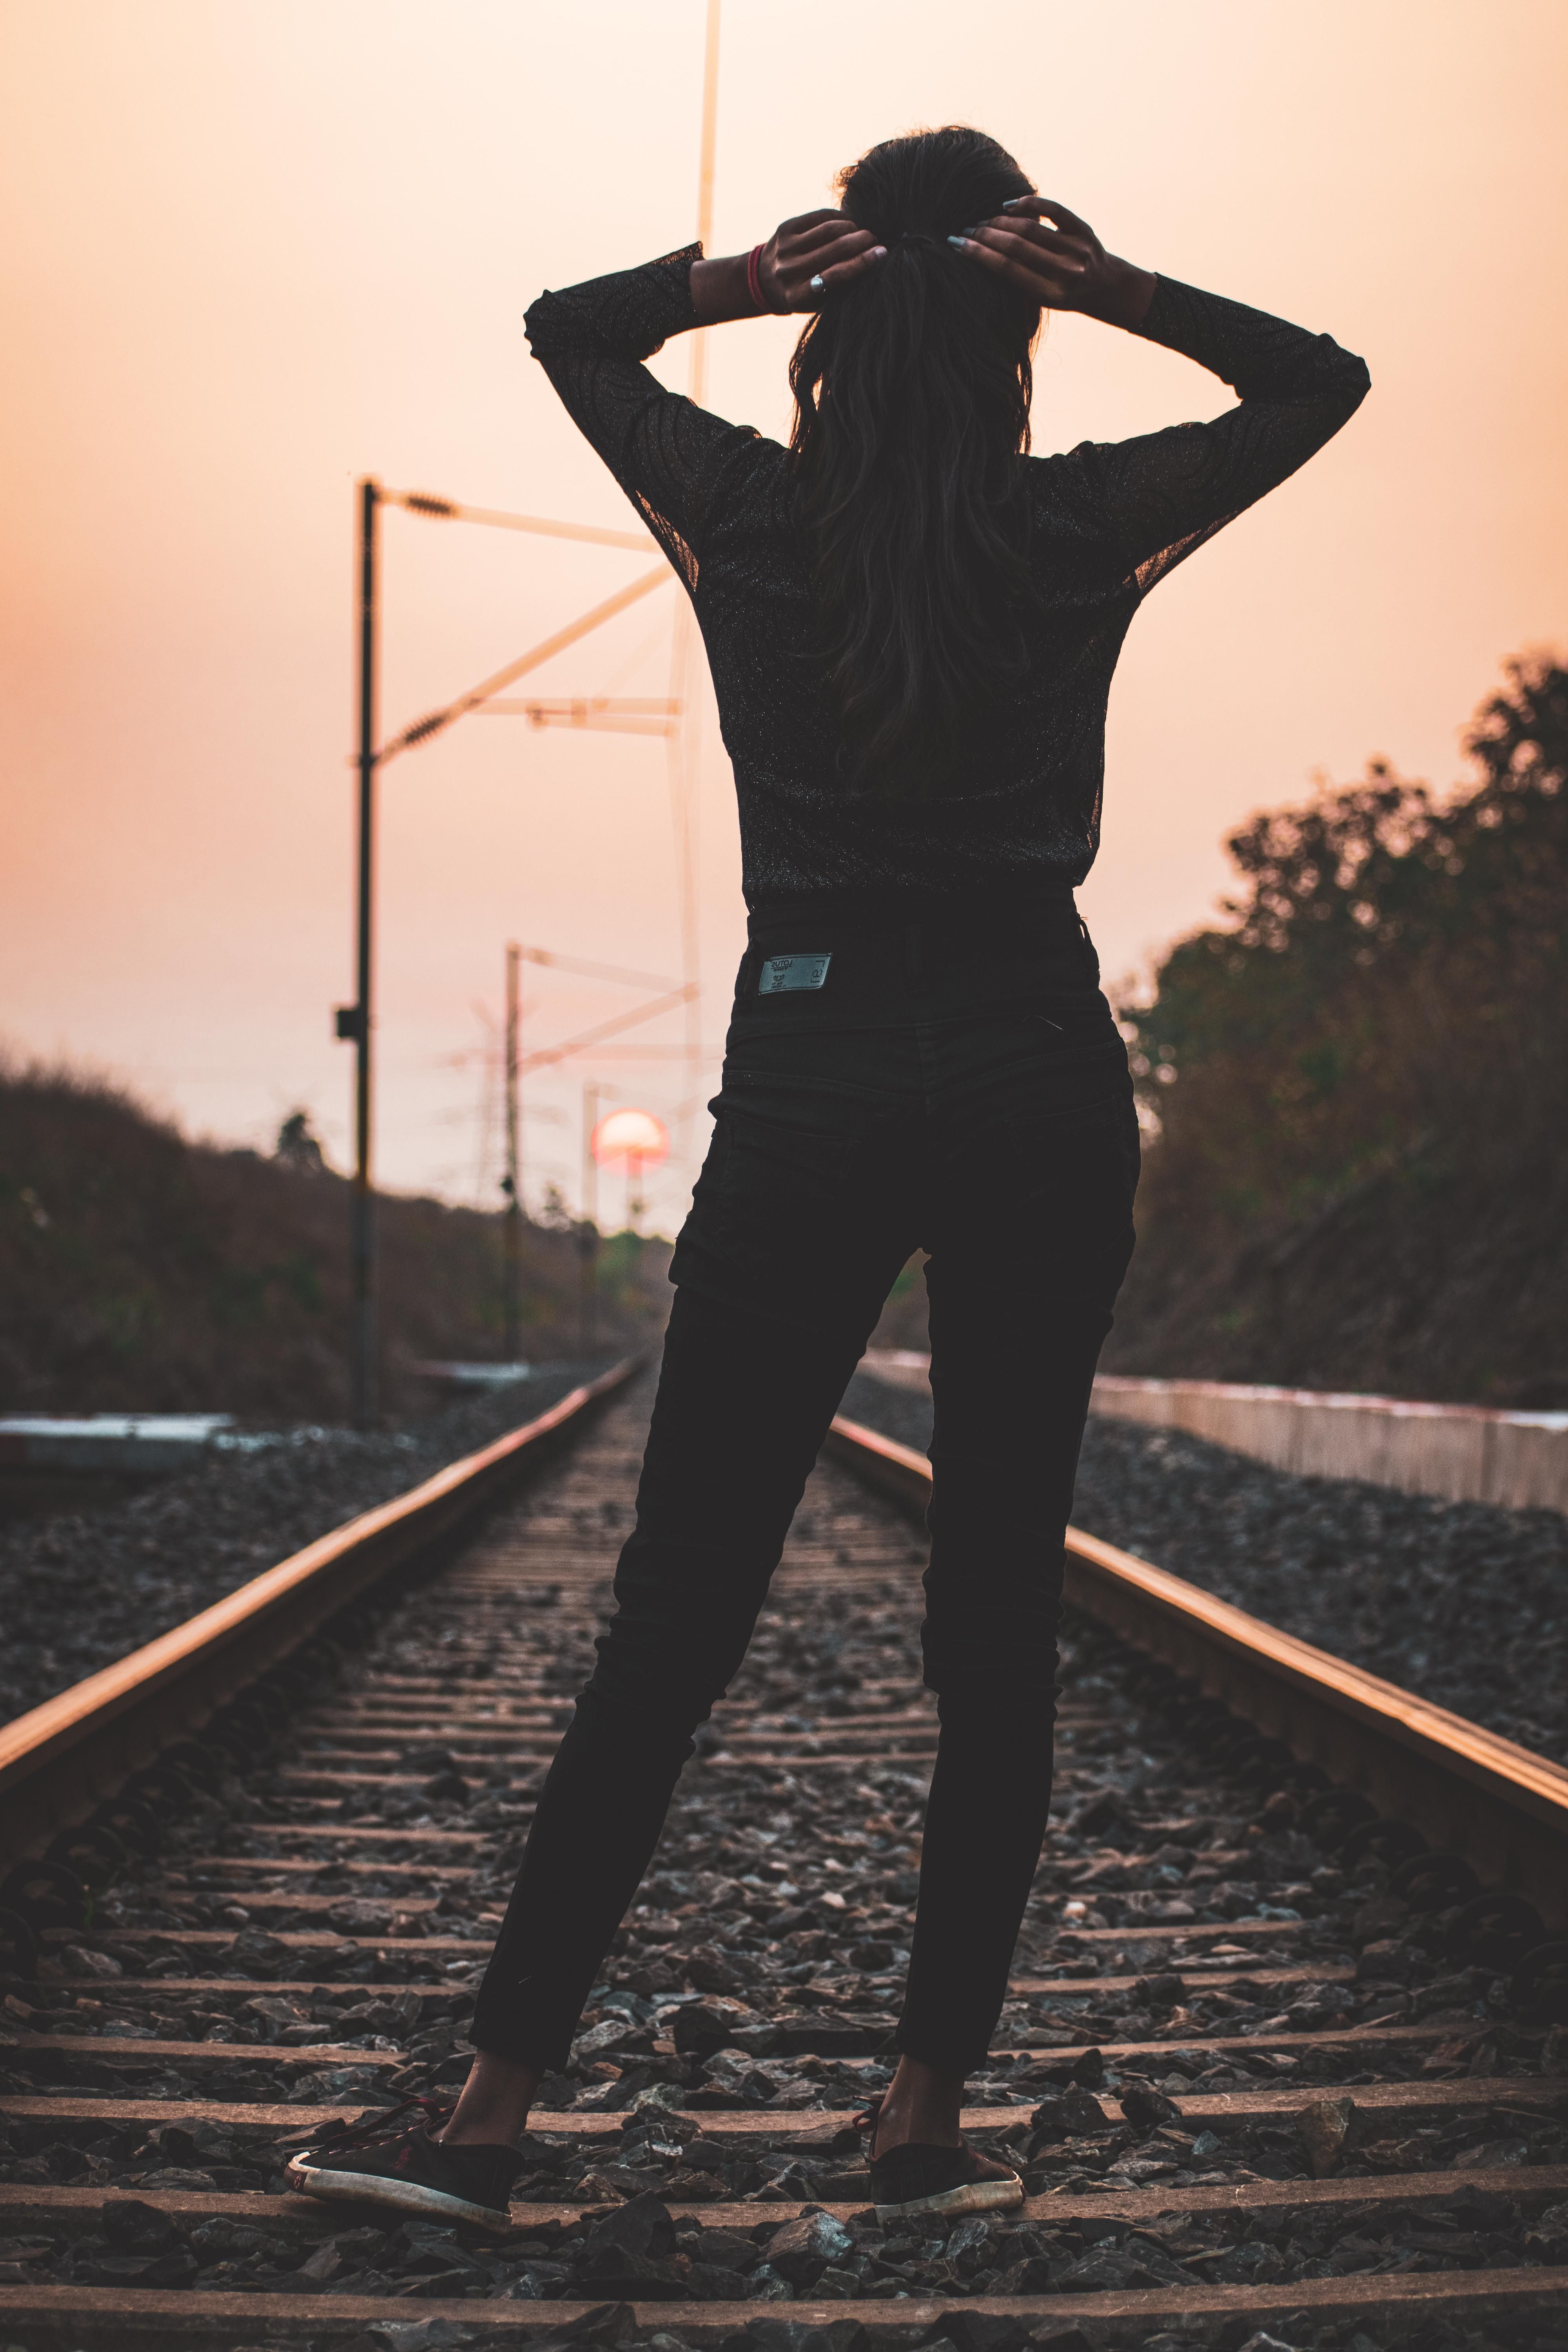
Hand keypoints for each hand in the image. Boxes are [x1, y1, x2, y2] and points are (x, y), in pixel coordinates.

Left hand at [758, 208, 886, 311]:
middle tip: (875, 240)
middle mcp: (789, 271)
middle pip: (835, 248)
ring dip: (852, 228)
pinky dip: (838, 218)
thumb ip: (841, 285)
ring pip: (829, 229)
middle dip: (862, 241)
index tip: (882, 253)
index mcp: (798, 296)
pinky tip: (847, 223)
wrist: (764, 279)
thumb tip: (874, 258)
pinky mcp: (785, 229)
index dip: (862, 263)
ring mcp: (785, 248)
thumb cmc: (803, 292)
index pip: (835, 275)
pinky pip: (819, 216)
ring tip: (861, 232)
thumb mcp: (819, 301)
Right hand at [950, 197, 1154, 328]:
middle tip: (967, 229)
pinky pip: (1052, 210)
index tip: (957, 243)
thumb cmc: (1065, 295)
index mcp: (1051, 295)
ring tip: (983, 221)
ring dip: (1000, 221)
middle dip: (986, 235)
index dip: (979, 254)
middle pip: (1016, 246)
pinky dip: (1029, 204)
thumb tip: (980, 251)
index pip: (1007, 269)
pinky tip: (1008, 205)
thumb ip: (1019, 280)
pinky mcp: (1084, 230)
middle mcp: (1065, 273)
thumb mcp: (1043, 299)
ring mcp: (1076, 250)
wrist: (1106, 288)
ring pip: (1030, 227)